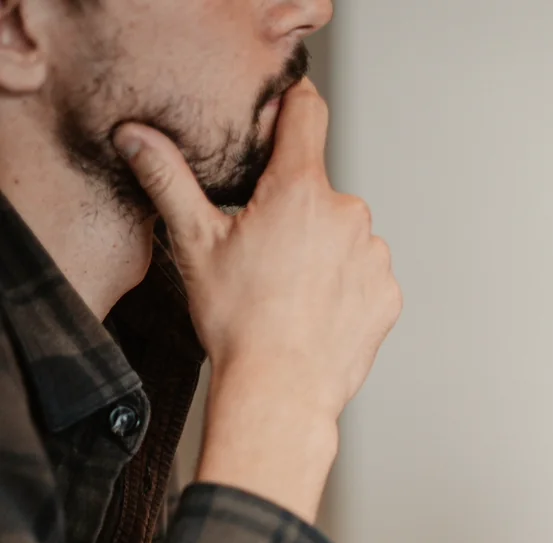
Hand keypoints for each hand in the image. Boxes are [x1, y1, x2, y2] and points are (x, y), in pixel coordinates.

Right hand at [115, 83, 400, 518]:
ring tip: (290, 292)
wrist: (280, 395)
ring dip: (323, 250)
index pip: (307, 111)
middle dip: (295, 209)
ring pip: (344, 234)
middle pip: (319, 188)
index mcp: (299, 189)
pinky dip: (345, 287)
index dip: (289, 109)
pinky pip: (365, 275)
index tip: (277, 122)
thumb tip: (135, 136)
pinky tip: (315, 313)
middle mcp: (348, 213)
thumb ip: (168, 180)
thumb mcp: (194, 245)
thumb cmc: (237, 324)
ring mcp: (374, 255)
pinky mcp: (388, 294)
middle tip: (266, 253)